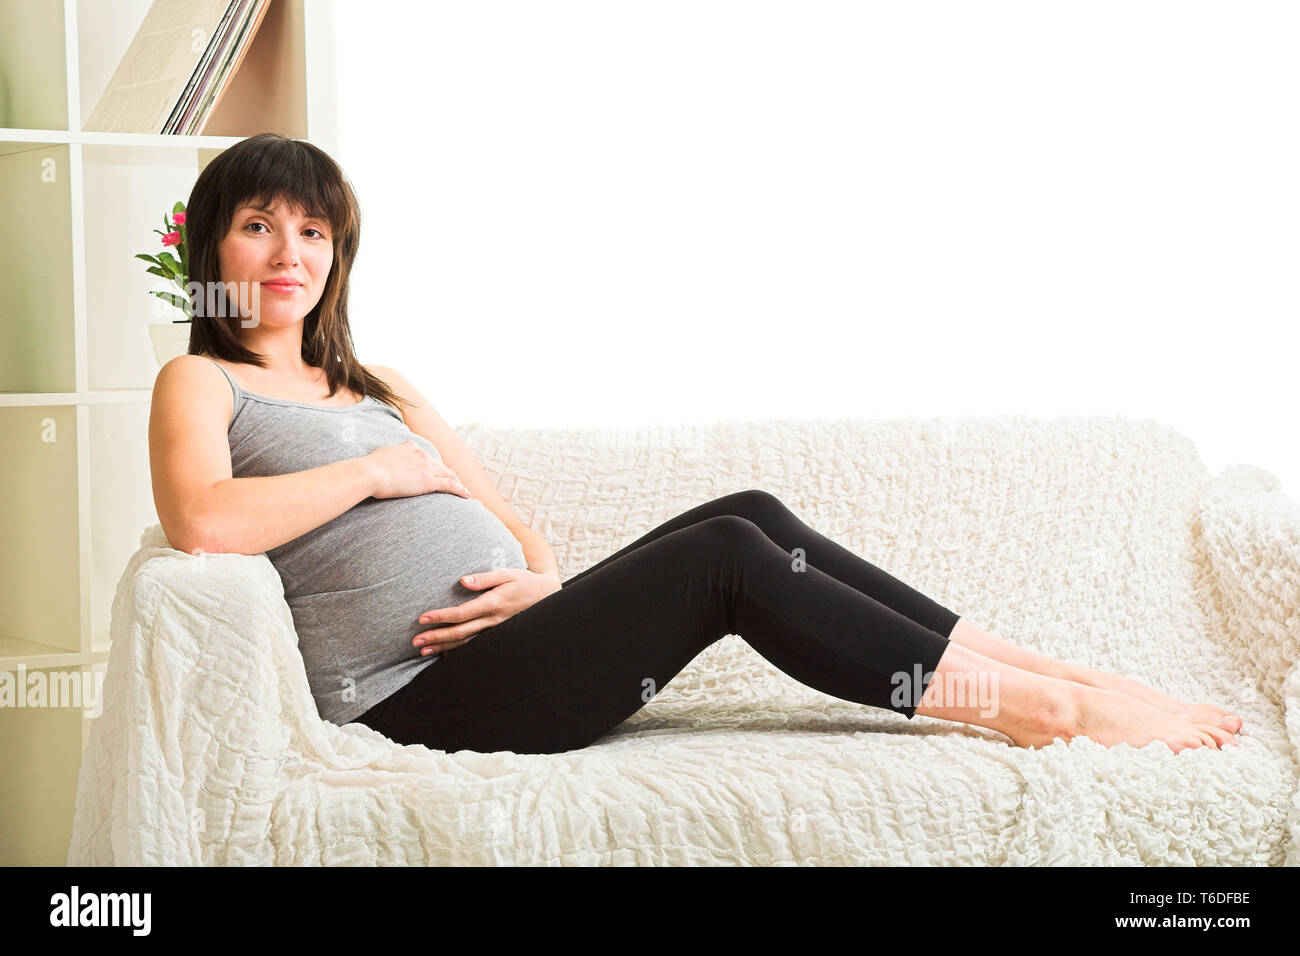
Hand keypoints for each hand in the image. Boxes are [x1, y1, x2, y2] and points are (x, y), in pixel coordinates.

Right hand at [364, 440, 471, 499]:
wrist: (369, 473)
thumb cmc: (368, 467)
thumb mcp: (380, 455)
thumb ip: (388, 456)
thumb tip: (385, 460)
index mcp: (410, 447)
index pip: (426, 456)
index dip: (432, 465)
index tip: (434, 471)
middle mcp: (422, 455)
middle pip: (440, 465)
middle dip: (447, 473)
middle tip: (453, 482)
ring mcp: (427, 468)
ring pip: (449, 474)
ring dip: (457, 481)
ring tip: (463, 490)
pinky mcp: (429, 481)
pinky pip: (450, 485)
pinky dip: (461, 490)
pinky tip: (467, 495)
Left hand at [412, 568, 561, 654]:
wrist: (547, 597)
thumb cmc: (525, 582)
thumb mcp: (508, 573)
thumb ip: (485, 578)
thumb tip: (463, 581)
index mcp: (493, 604)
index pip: (461, 614)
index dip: (441, 617)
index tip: (423, 618)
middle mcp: (493, 621)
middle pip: (459, 632)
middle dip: (437, 637)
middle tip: (416, 641)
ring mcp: (496, 631)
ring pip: (466, 643)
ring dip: (443, 647)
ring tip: (424, 650)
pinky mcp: (498, 635)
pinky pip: (475, 646)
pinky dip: (458, 651)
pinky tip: (444, 654)